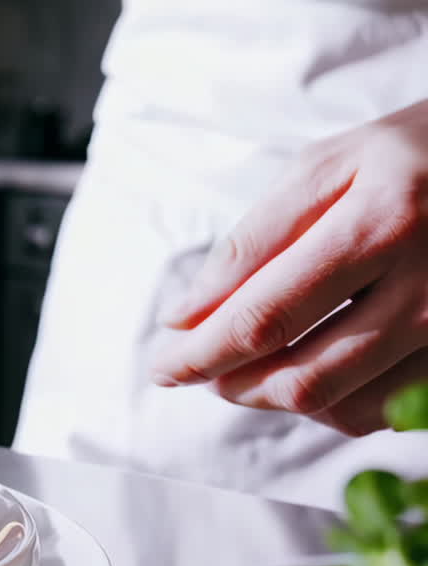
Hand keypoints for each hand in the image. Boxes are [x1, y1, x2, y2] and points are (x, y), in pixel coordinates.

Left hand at [150, 99, 427, 435]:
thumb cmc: (409, 154)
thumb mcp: (327, 167)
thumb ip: (254, 240)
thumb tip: (186, 315)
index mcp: (380, 224)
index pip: (265, 317)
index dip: (202, 353)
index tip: (164, 364)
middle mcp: (426, 288)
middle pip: (302, 376)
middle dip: (230, 383)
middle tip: (194, 368)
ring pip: (342, 406)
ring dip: (272, 398)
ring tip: (239, 371)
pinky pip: (386, 411)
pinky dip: (330, 405)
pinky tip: (304, 371)